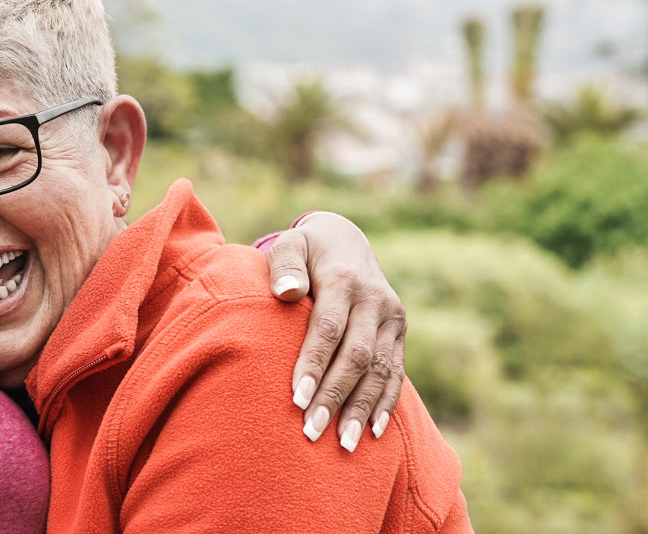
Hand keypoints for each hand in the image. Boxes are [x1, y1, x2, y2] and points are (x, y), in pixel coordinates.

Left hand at [265, 212, 406, 453]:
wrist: (346, 240)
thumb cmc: (305, 250)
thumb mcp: (290, 245)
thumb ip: (283, 265)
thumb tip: (286, 292)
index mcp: (344, 279)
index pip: (329, 328)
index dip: (314, 364)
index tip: (297, 399)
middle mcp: (375, 300)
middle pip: (357, 356)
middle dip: (335, 396)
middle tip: (311, 431)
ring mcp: (392, 318)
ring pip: (381, 370)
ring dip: (361, 409)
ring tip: (342, 444)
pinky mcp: (399, 332)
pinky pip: (396, 372)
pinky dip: (385, 403)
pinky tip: (372, 431)